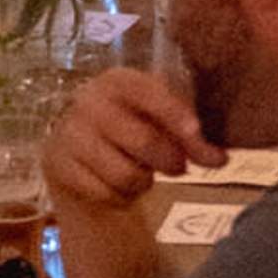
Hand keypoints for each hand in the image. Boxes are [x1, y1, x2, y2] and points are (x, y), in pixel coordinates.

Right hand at [46, 66, 215, 215]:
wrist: (80, 157)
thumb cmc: (131, 132)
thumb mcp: (163, 125)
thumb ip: (192, 139)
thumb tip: (219, 158)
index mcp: (117, 80)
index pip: (150, 93)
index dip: (177, 115)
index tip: (198, 135)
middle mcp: (88, 100)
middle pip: (143, 140)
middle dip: (170, 161)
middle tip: (178, 168)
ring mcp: (69, 132)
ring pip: (125, 174)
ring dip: (142, 182)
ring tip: (140, 173)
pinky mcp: (57, 164)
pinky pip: (104, 192)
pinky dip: (118, 196)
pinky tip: (114, 183)